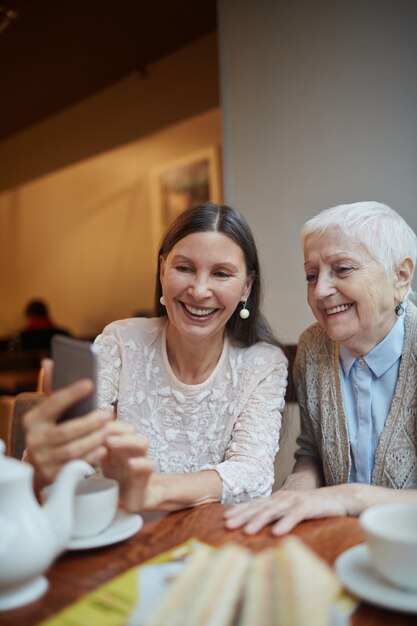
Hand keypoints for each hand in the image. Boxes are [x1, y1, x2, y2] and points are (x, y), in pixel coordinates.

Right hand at [24, 379, 112, 487]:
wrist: (40, 463)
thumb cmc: (52, 429)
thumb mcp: (50, 411)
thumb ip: (53, 388)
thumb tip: (49, 362)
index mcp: (33, 420)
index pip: (52, 403)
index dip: (71, 393)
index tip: (90, 383)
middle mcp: (35, 440)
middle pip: (65, 432)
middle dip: (89, 423)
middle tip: (107, 414)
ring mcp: (44, 460)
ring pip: (72, 450)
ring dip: (93, 440)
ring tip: (108, 431)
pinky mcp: (54, 475)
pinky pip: (75, 466)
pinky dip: (91, 457)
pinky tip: (103, 449)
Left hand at [100, 424, 152, 510]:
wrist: (131, 499)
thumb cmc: (116, 477)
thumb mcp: (103, 462)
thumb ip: (97, 448)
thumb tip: (82, 435)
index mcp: (120, 443)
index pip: (117, 426)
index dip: (107, 422)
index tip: (92, 423)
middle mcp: (132, 448)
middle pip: (130, 430)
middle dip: (115, 428)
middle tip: (100, 430)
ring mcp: (140, 460)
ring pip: (142, 443)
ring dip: (126, 440)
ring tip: (111, 442)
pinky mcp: (144, 476)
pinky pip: (148, 465)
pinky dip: (140, 463)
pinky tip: (131, 463)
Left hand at [224, 486, 351, 534]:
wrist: (340, 498)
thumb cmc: (314, 506)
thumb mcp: (292, 510)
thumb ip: (278, 514)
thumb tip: (260, 523)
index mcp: (278, 499)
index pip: (256, 504)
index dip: (240, 511)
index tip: (225, 519)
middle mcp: (284, 498)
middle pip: (260, 507)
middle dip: (243, 515)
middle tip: (228, 524)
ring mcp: (295, 501)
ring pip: (274, 511)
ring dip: (259, 520)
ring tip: (247, 530)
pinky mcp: (309, 506)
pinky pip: (295, 515)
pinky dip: (285, 523)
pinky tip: (276, 532)